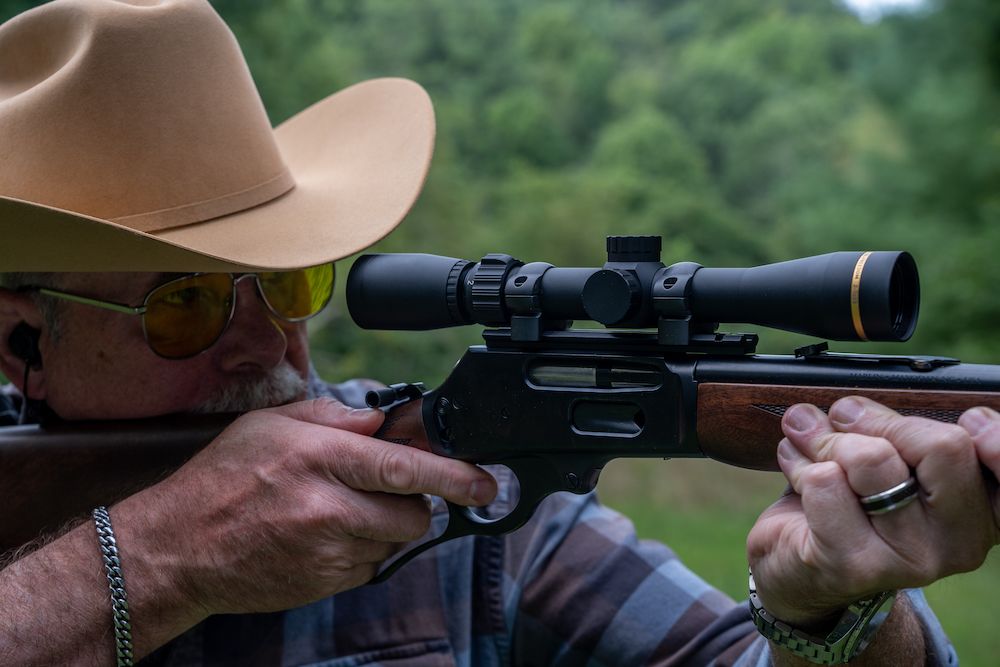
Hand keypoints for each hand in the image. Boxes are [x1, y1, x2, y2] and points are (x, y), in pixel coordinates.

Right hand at [114, 398, 497, 617]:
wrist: (178, 551)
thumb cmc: (222, 480)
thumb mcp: (269, 425)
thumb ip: (333, 417)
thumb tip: (383, 420)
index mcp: (317, 458)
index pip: (402, 467)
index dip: (452, 474)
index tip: (484, 481)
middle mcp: (326, 507)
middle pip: (412, 512)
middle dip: (413, 501)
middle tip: (381, 488)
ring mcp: (326, 552)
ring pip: (394, 540)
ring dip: (383, 524)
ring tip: (337, 509)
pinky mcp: (323, 583)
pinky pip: (369, 566)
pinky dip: (360, 551)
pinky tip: (322, 536)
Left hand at [747, 396, 997, 627]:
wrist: (802, 568)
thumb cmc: (852, 502)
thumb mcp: (890, 461)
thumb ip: (897, 433)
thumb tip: (851, 408)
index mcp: (982, 508)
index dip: (997, 439)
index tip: (972, 420)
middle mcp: (960, 541)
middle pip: (941, 446)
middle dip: (876, 419)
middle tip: (842, 418)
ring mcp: (910, 557)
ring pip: (872, 459)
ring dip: (825, 439)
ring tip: (809, 443)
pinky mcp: (854, 565)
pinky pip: (824, 483)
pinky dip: (799, 464)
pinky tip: (798, 474)